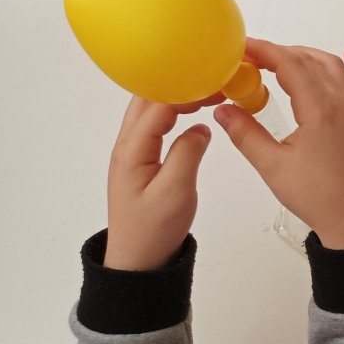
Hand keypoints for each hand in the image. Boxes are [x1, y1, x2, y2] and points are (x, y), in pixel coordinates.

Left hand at [104, 95, 216, 270]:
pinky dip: (174, 110)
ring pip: (151, 108)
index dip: (186, 89)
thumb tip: (200, 126)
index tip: (216, 83)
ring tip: (210, 92)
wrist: (138, 262)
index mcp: (132, 150)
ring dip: (177, 95)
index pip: (157, 104)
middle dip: (180, 83)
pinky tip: (194, 112)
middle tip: (215, 81)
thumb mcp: (175, 192)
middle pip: (148, 98)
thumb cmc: (153, 231)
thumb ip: (187, 153)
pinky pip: (155, 122)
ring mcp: (132, 151)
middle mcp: (127, 145)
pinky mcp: (141, 158)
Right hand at [216, 40, 343, 250]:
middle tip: (251, 57)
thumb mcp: (272, 166)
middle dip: (279, 52)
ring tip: (280, 58)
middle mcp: (342, 102)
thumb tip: (223, 109)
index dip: (264, 50)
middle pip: (309, 60)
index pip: (289, 63)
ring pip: (333, 67)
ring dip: (307, 56)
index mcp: (320, 109)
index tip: (242, 47)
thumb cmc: (316, 197)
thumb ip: (246, 134)